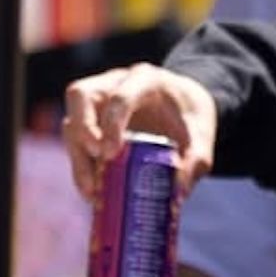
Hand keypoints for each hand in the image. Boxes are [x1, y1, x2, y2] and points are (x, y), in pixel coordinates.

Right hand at [62, 64, 218, 197]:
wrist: (185, 106)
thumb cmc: (192, 118)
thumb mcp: (203, 137)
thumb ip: (195, 161)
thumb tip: (177, 196)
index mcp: (144, 80)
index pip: (119, 95)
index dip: (111, 123)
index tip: (110, 154)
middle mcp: (113, 84)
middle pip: (80, 97)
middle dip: (82, 133)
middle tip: (97, 166)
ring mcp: (99, 101)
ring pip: (72, 121)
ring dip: (78, 158)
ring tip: (92, 193)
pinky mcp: (92, 122)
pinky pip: (77, 141)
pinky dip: (82, 167)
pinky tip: (93, 193)